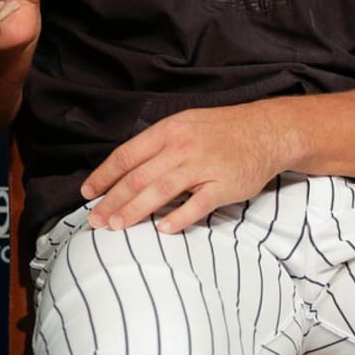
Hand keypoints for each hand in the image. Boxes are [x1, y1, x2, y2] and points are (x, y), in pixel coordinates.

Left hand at [81, 101, 291, 233]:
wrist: (266, 130)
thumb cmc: (221, 130)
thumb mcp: (184, 125)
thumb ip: (157, 146)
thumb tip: (126, 170)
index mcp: (168, 131)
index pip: (127, 155)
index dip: (104, 176)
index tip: (87, 193)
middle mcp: (182, 147)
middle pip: (138, 177)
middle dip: (112, 200)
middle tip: (95, 220)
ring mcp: (203, 165)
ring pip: (160, 191)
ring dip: (135, 211)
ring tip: (116, 226)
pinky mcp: (224, 185)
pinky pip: (197, 205)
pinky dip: (178, 218)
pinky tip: (162, 229)